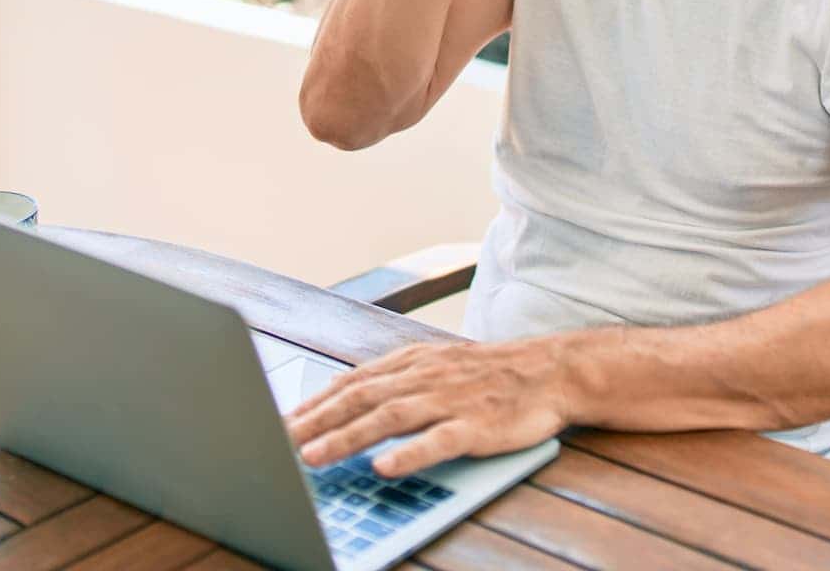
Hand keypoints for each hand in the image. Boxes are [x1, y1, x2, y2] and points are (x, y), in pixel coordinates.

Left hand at [284, 337, 572, 476]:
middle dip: (315, 421)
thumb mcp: (436, 364)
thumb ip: (392, 379)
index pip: (351, 382)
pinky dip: (409, 454)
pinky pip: (438, 440)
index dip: (313, 402)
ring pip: (389, 417)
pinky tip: (384, 468)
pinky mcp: (475, 426)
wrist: (550, 370)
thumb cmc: (490, 374)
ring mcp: (449, 400)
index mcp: (412, 362)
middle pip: (359, 398)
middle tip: (278, 442)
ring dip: (347, 437)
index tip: (280, 422)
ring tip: (313, 456)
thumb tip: (340, 392)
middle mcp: (424, 377)